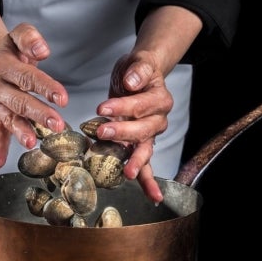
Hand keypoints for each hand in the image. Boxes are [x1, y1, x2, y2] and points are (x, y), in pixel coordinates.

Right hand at [0, 23, 68, 169]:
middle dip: (38, 114)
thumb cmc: (12, 48)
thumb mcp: (19, 33)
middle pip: (19, 101)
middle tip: (57, 124)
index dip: (45, 88)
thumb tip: (42, 51)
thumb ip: (30, 38)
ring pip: (9, 118)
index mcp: (3, 65)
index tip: (63, 98)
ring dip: (20, 132)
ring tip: (32, 143)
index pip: (27, 77)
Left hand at [93, 52, 173, 203]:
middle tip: (102, 130)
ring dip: (137, 162)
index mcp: (160, 99)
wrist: (139, 77)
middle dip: (122, 132)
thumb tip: (131, 82)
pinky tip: (154, 198)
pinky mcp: (141, 145)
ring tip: (129, 173)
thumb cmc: (137, 71)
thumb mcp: (138, 62)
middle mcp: (158, 120)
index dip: (122, 107)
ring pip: (145, 150)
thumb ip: (138, 70)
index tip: (102, 107)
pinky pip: (147, 165)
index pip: (140, 105)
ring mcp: (150, 136)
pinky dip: (149, 182)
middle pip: (142, 130)